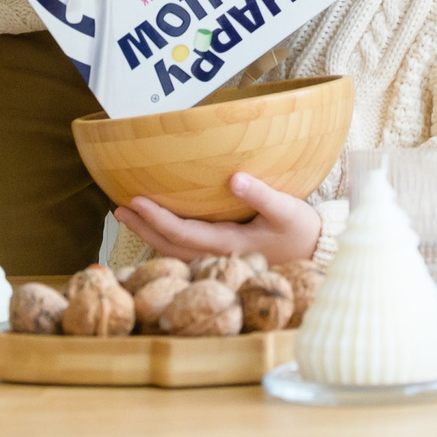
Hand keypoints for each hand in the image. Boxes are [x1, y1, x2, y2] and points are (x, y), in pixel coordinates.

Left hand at [113, 172, 321, 263]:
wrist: (318, 254)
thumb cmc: (303, 230)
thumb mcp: (287, 210)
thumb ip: (261, 194)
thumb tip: (235, 177)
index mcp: (229, 245)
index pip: (182, 233)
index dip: (157, 218)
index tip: (135, 201)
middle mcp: (219, 256)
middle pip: (170, 246)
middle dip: (143, 228)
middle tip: (118, 209)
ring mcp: (220, 259)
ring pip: (176, 251)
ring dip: (150, 234)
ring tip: (129, 216)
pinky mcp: (225, 256)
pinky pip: (187, 250)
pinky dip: (166, 238)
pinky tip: (158, 227)